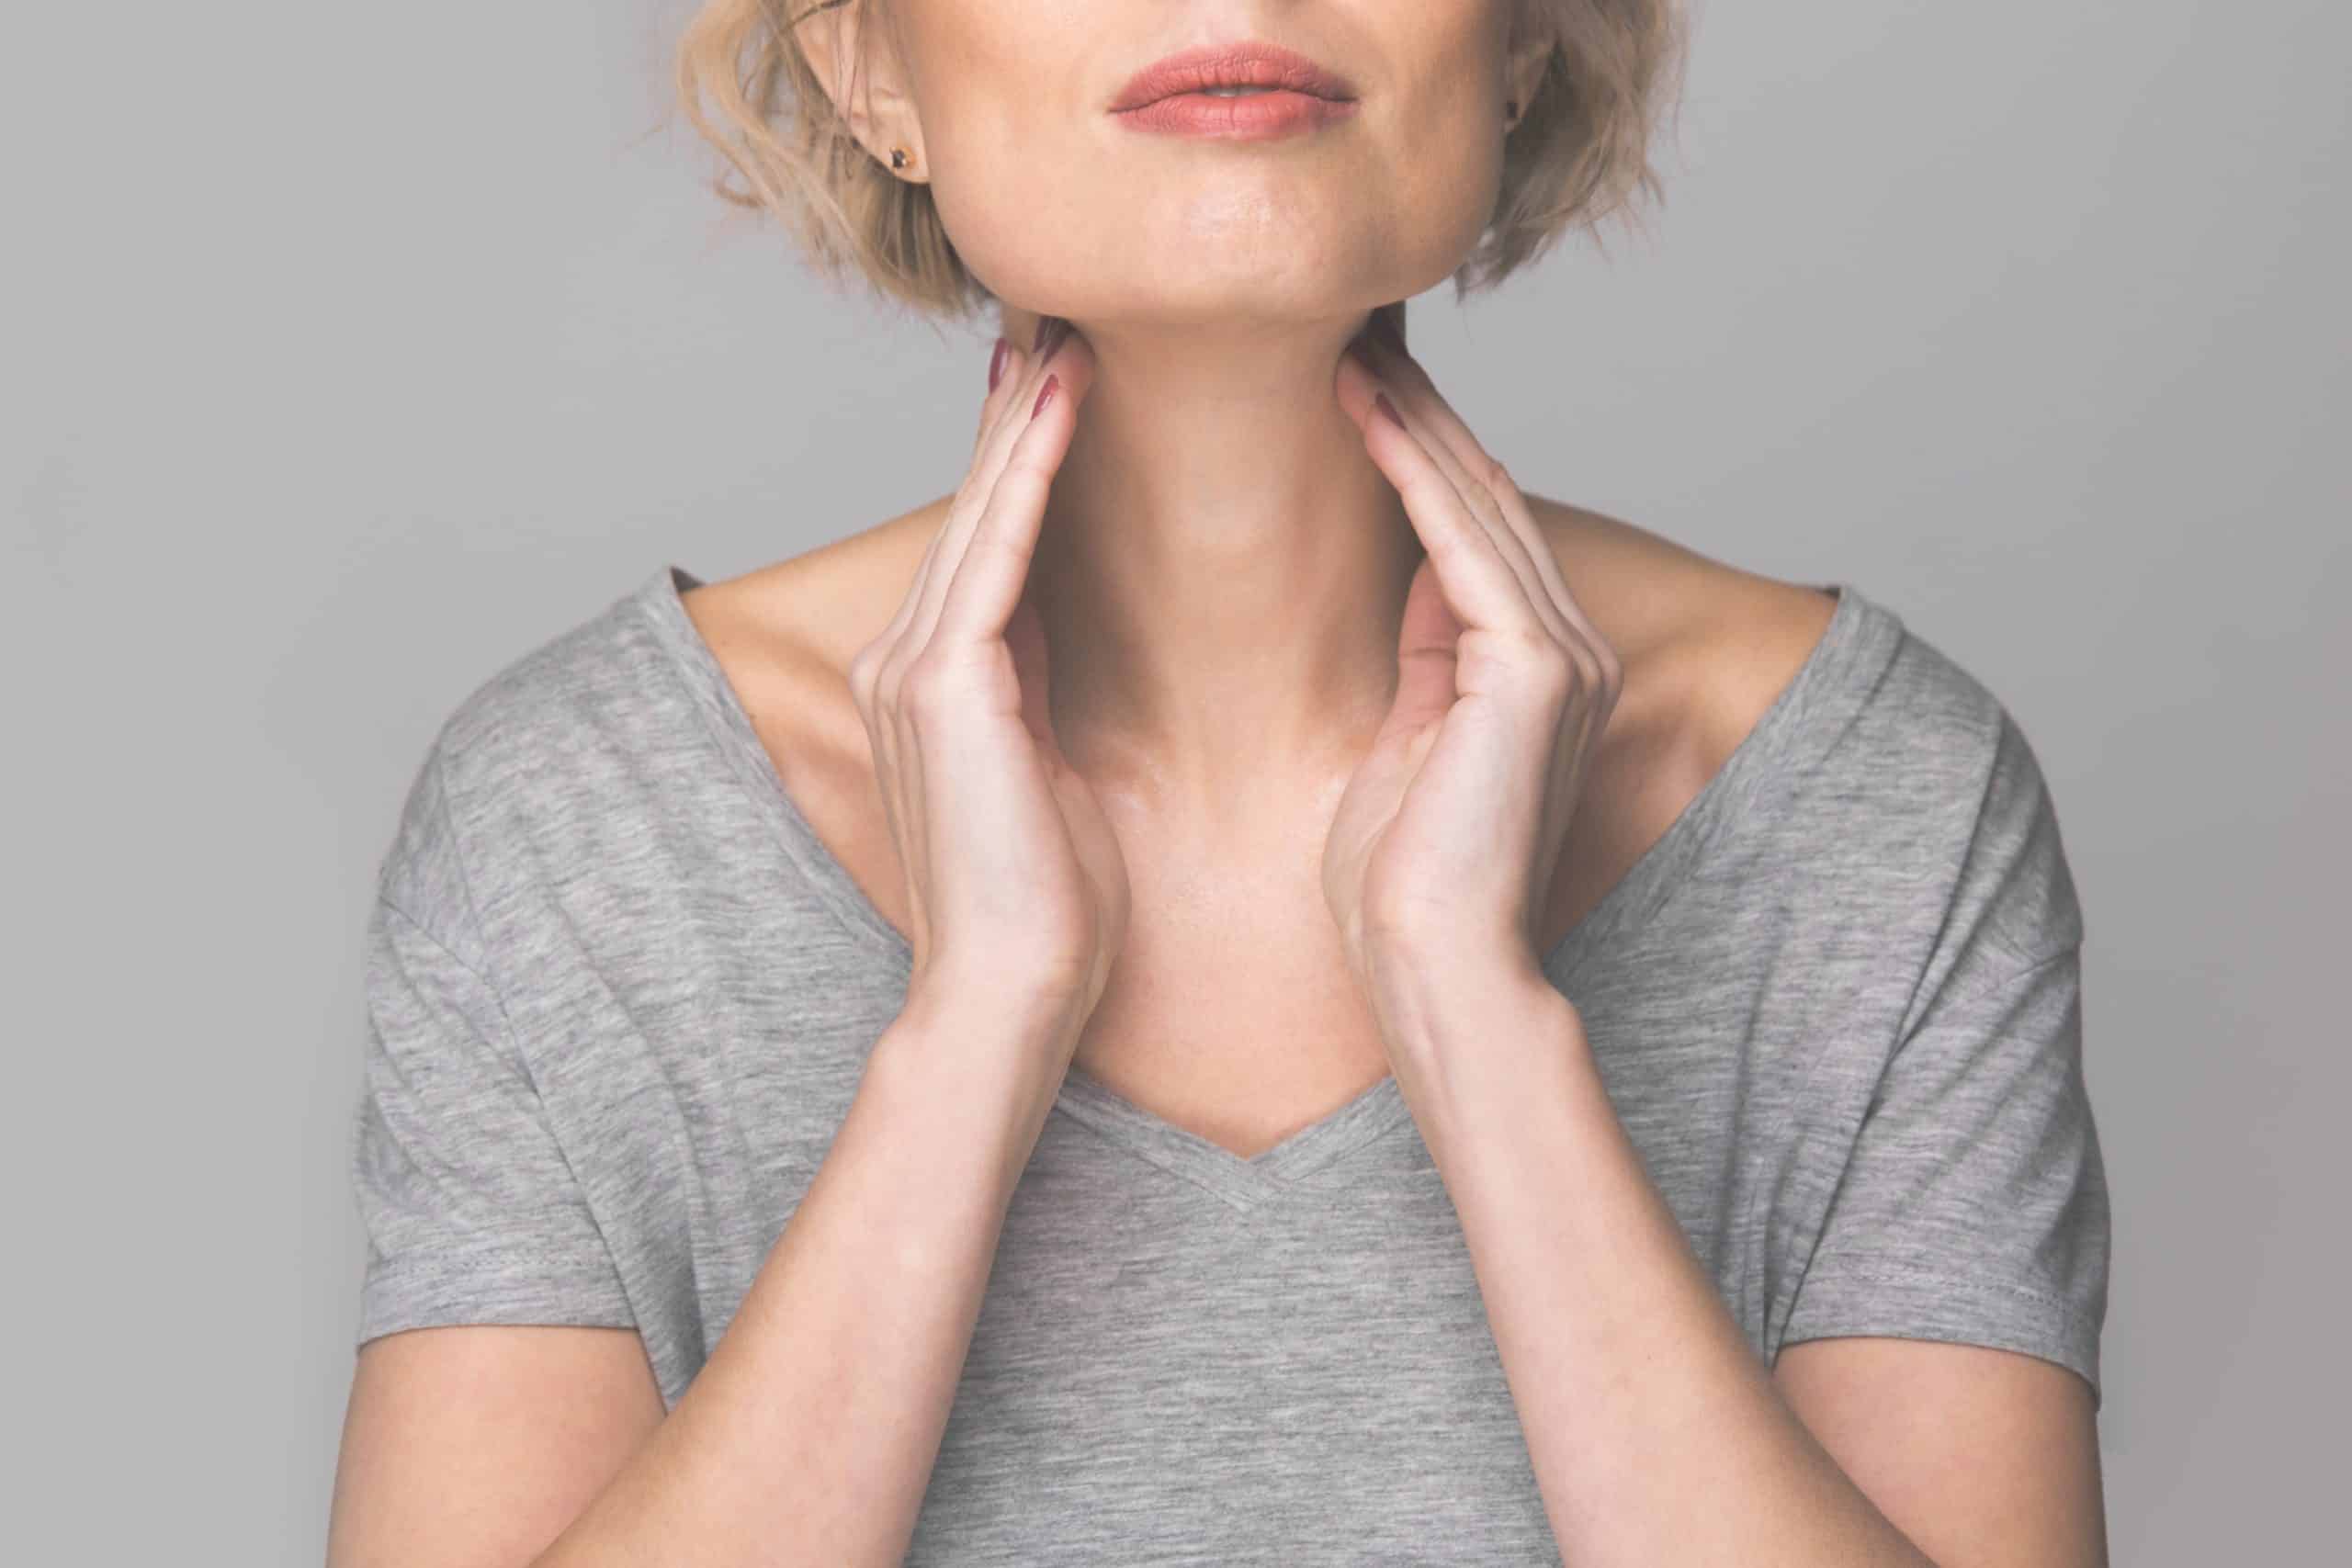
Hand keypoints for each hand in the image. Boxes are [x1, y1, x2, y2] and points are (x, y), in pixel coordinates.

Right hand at [847, 318, 1128, 1031]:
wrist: (1010, 991)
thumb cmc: (1047, 905)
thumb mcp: (1049, 768)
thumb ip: (1034, 687)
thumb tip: (1054, 626)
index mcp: (936, 685)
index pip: (987, 546)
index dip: (1021, 460)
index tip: (1059, 383)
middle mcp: (907, 662)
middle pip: (974, 510)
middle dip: (1016, 414)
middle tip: (1056, 319)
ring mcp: (913, 669)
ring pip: (981, 514)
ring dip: (1024, 419)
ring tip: (1064, 334)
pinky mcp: (943, 683)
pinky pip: (998, 551)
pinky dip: (1030, 473)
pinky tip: (1062, 404)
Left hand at [1321, 316, 1622, 1008]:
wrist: (1433, 969)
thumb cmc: (1405, 884)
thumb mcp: (1409, 743)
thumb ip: (1426, 658)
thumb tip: (1414, 577)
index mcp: (1540, 670)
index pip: (1474, 530)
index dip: (1418, 450)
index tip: (1357, 383)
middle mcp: (1568, 650)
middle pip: (1482, 496)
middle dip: (1417, 411)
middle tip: (1354, 329)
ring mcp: (1562, 655)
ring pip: (1476, 502)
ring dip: (1410, 416)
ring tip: (1350, 343)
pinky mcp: (1534, 670)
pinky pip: (1461, 541)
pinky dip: (1410, 467)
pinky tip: (1362, 405)